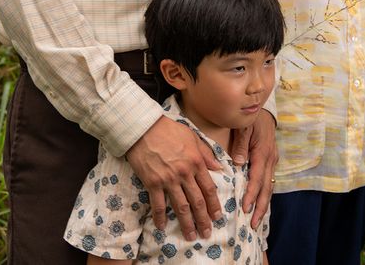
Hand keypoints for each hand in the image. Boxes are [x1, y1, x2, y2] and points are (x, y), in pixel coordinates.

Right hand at [126, 116, 220, 239]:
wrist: (145, 129)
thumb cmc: (170, 130)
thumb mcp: (193, 137)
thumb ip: (206, 154)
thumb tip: (219, 167)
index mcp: (197, 162)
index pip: (209, 188)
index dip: (214, 204)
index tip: (217, 216)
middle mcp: (185, 173)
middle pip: (197, 201)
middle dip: (203, 219)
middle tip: (206, 233)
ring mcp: (168, 179)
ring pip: (181, 207)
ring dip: (186, 223)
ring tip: (191, 235)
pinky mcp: (152, 183)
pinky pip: (157, 204)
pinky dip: (160, 217)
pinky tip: (163, 227)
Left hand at [229, 109, 276, 227]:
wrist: (266, 113)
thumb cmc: (252, 119)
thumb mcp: (244, 127)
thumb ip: (241, 144)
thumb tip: (237, 163)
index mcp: (263, 153)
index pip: (257, 178)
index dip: (251, 194)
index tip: (245, 208)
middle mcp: (270, 160)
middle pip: (266, 187)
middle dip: (260, 207)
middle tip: (253, 224)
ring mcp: (272, 161)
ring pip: (269, 187)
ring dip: (263, 204)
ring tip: (257, 220)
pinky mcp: (271, 162)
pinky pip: (269, 181)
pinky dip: (264, 195)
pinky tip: (260, 205)